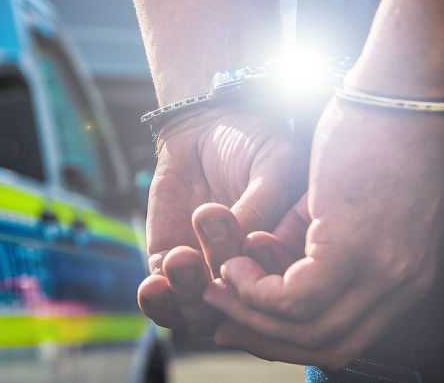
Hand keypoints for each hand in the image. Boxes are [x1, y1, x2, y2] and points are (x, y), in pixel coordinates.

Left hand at [138, 106, 304, 333]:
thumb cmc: (252, 142)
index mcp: (290, 262)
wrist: (205, 127)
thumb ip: (262, 206)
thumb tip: (245, 248)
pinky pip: (162, 304)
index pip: (288, 298)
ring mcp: (211, 281)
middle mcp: (253, 281)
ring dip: (190, 292)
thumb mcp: (272, 165)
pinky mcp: (171, 271)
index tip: (255, 244)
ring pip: (202, 317)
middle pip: (242, 315)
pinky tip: (154, 283)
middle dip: (226, 281)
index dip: (272, 285)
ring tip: (181, 257)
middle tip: (213, 227)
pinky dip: (158, 301)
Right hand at [203, 99, 443, 367]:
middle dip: (265, 339)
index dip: (290, 338)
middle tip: (220, 323)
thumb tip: (271, 255)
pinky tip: (234, 264)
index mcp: (407, 276)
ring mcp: (382, 270)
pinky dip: (256, 290)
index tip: (246, 324)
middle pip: (327, 345)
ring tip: (218, 285)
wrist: (410, 87)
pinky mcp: (356, 248)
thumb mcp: (352, 198)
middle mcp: (401, 285)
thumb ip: (315, 235)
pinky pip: (294, 297)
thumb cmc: (384, 128)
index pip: (346, 335)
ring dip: (251, 315)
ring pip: (308, 328)